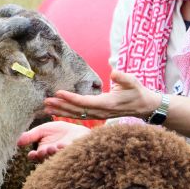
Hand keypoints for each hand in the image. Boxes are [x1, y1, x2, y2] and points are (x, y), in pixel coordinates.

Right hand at [17, 121, 90, 160]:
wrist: (75, 130)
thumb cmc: (58, 131)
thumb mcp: (42, 130)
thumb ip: (30, 136)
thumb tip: (17, 142)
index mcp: (41, 151)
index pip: (34, 157)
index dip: (33, 156)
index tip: (32, 153)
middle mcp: (50, 156)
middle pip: (44, 158)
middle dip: (43, 155)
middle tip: (42, 151)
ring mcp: (60, 156)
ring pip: (54, 158)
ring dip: (52, 153)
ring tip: (51, 147)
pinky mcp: (70, 154)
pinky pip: (66, 154)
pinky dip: (63, 149)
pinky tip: (61, 145)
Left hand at [43, 70, 158, 119]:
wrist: (143, 106)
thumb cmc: (137, 92)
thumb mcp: (133, 82)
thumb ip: (123, 78)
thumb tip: (114, 73)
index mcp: (107, 104)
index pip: (85, 102)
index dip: (71, 98)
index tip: (58, 93)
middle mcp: (100, 112)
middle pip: (77, 111)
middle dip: (60, 106)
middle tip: (45, 101)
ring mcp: (98, 115)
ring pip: (76, 115)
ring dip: (61, 111)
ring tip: (46, 107)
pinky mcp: (97, 115)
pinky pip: (79, 115)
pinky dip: (67, 113)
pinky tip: (56, 111)